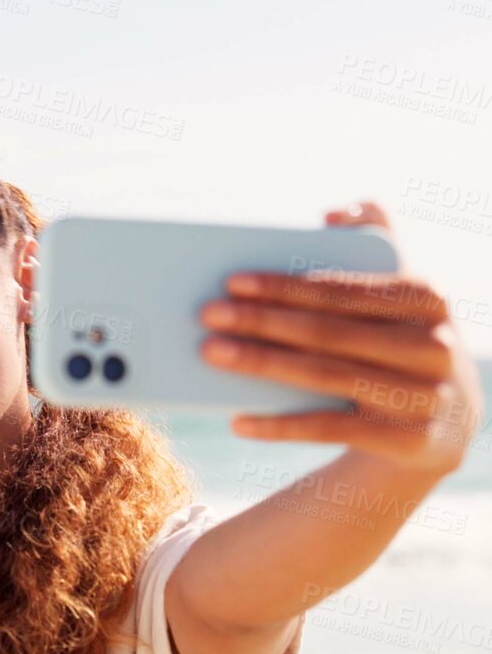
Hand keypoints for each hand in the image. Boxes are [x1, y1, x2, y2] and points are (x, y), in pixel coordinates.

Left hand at [199, 202, 484, 476]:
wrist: (447, 425)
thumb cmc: (402, 342)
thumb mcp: (401, 295)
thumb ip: (376, 241)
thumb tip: (334, 212)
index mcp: (428, 298)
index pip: (342, 291)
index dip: (285, 286)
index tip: (232, 282)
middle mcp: (434, 345)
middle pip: (328, 332)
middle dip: (261, 321)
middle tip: (207, 314)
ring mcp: (425, 395)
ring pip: (325, 376)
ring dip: (261, 364)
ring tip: (211, 352)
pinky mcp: (409, 440)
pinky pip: (330, 429)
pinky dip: (280, 426)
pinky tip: (237, 420)